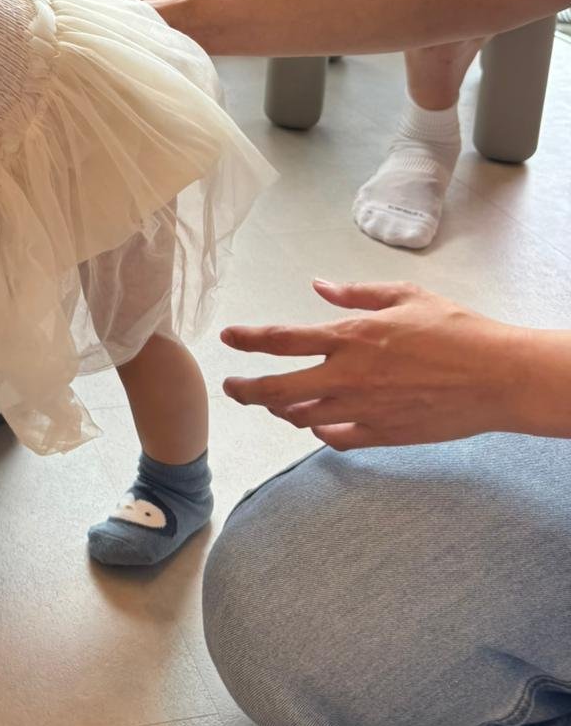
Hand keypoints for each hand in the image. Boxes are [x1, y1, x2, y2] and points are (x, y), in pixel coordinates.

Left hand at [220, 280, 529, 449]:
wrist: (496, 377)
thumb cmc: (455, 330)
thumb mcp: (405, 295)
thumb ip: (356, 294)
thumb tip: (320, 287)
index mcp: (350, 337)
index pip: (282, 340)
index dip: (248, 339)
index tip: (228, 339)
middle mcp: (347, 376)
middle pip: (277, 389)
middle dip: (246, 389)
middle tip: (232, 388)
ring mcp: (362, 410)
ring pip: (302, 417)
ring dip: (281, 410)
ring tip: (273, 402)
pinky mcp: (382, 435)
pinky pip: (336, 438)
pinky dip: (320, 430)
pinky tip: (318, 423)